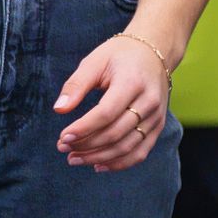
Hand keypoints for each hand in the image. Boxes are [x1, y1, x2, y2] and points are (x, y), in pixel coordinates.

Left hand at [56, 32, 173, 170]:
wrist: (154, 52)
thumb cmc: (119, 55)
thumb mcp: (95, 61)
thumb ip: (76, 85)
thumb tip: (59, 109)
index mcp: (132, 82)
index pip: (106, 113)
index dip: (83, 129)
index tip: (63, 137)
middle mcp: (149, 102)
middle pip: (115, 133)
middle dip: (86, 145)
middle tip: (63, 148)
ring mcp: (156, 116)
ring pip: (127, 147)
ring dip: (98, 157)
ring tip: (74, 158)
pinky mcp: (158, 126)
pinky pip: (140, 152)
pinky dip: (119, 163)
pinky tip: (98, 165)